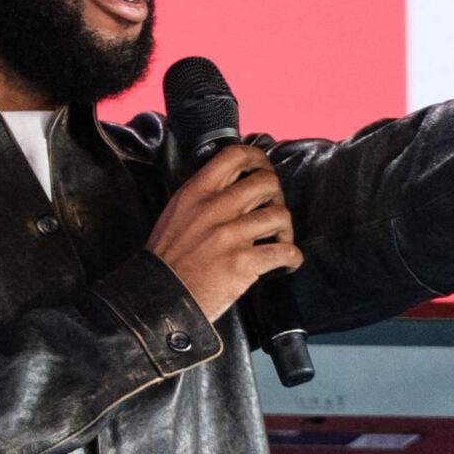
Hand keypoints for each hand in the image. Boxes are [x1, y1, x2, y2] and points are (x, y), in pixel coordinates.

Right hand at [146, 144, 304, 321]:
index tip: (263, 170)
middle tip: (272, 210)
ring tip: (280, 240)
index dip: (258, 159)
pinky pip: (284, 251)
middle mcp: (215, 208)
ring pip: (280, 215)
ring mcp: (230, 235)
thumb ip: (202, 197)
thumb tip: (232, 186)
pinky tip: (287, 263)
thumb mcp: (175, 214)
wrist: (161, 298)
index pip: (235, 156)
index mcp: (196, 193)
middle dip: (277, 195)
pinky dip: (292, 257)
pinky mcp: (243, 263)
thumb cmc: (167, 259)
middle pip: (266, 182)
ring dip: (286, 229)